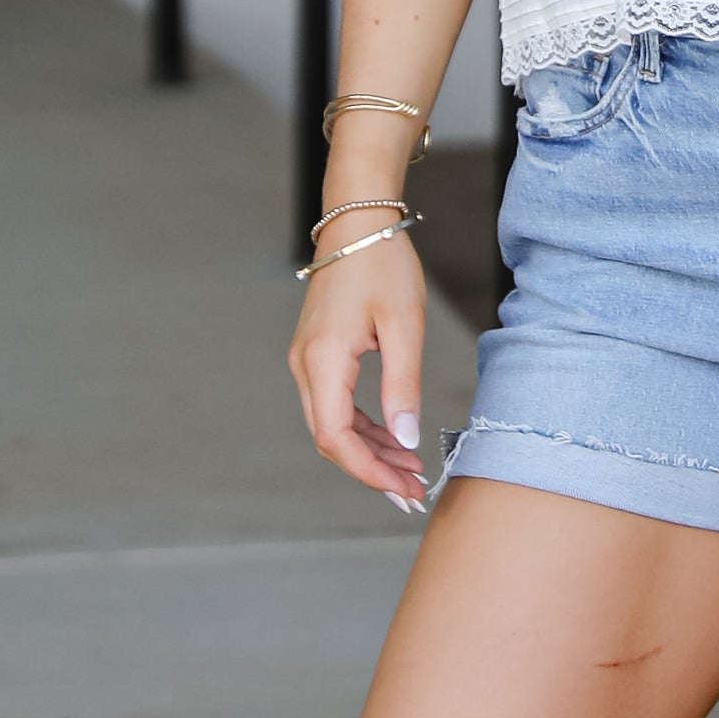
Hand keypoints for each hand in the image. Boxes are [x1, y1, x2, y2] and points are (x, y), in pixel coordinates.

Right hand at [289, 232, 429, 512]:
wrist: (358, 224)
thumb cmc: (383, 265)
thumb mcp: (404, 326)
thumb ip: (403, 386)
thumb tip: (405, 441)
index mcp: (322, 360)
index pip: (335, 437)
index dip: (368, 472)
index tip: (404, 490)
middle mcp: (305, 366)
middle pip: (330, 439)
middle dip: (372, 471)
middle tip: (414, 493)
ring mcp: (307, 362)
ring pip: (332, 426)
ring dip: (369, 452)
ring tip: (410, 471)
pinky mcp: (318, 357)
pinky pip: (335, 407)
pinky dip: (363, 429)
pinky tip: (393, 439)